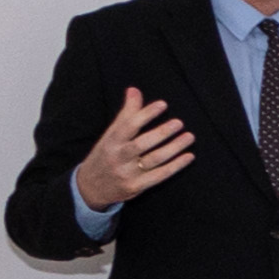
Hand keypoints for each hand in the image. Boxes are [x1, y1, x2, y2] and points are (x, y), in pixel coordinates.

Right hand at [76, 87, 193, 210]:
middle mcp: (117, 157)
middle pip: (141, 144)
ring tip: (189, 136)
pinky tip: (188, 156)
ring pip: (153, 159)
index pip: (128, 125)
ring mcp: (127, 173)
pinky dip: (175, 166)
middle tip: (179, 122)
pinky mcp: (136, 187)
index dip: (145, 114)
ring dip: (173, 148)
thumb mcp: (110, 135)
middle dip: (161, 133)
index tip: (163, 104)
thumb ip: (125, 115)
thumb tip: (134, 90)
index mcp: (110, 141)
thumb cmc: (105, 156)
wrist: (89, 187)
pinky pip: (159, 175)